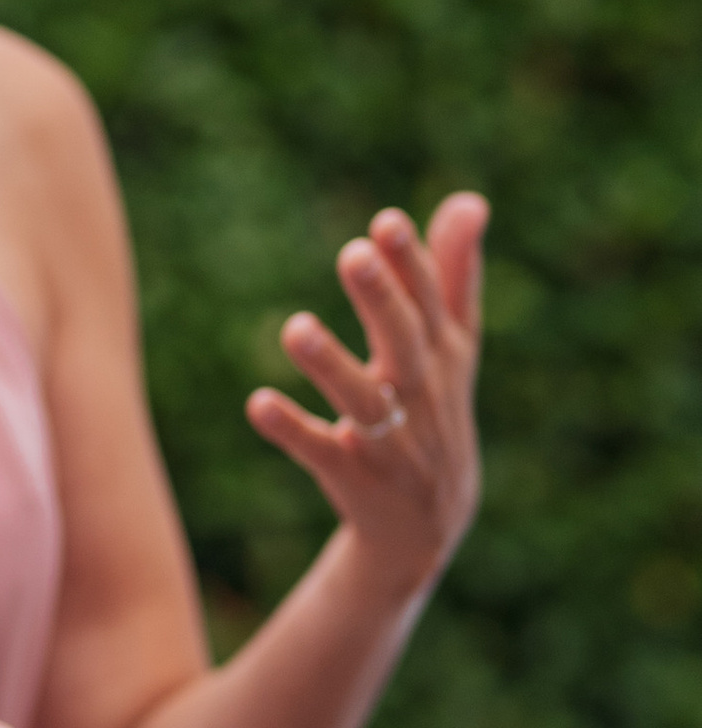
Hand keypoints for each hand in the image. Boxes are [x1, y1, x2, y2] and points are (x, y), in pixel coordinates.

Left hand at [245, 193, 487, 603]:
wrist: (428, 527)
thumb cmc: (434, 412)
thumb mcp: (452, 349)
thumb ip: (454, 274)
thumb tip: (470, 200)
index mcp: (444, 356)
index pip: (432, 303)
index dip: (412, 263)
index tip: (385, 221)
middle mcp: (422, 395)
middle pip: (405, 343)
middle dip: (382, 300)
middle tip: (351, 255)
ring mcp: (390, 439)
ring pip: (363, 401)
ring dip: (330, 365)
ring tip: (294, 328)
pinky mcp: (352, 476)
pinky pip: (320, 451)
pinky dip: (292, 429)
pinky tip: (257, 403)